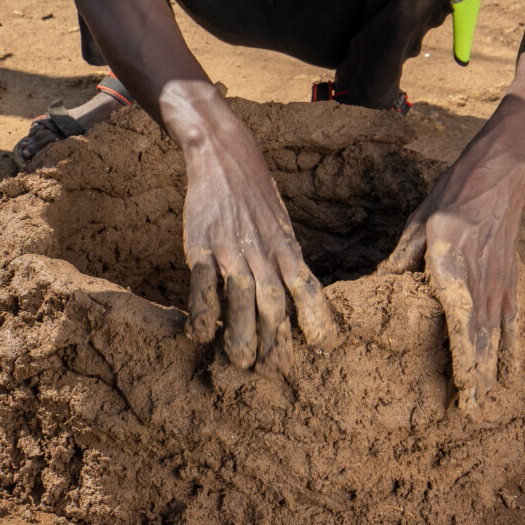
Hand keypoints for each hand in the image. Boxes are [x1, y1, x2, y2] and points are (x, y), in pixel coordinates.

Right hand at [161, 82, 339, 370]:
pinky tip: (200, 334)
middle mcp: (263, 251)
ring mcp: (231, 248)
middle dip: (274, 341)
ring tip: (240, 363)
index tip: (324, 345)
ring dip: (241, 335)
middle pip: (274, 304)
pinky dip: (203, 311)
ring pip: (241, 298)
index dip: (317, 318)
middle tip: (270, 371)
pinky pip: (203, 283)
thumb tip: (297, 296)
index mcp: (287, 246)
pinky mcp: (201, 244)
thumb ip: (286, 259)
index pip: (308, 288)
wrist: (223, 153)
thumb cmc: (256, 193)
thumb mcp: (281, 223)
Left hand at [383, 156, 524, 409]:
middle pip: (481, 341)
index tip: (461, 393)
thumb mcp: (418, 224)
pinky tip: (514, 373)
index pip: (460, 327)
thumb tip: (378, 289)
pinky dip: (515, 349)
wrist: (497, 177)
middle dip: (475, 380)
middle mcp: (481, 285)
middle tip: (470, 415)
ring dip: (493, 372)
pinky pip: (514, 322)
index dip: (462, 363)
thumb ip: (400, 261)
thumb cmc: (452, 197)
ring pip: (498, 338)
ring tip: (487, 404)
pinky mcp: (509, 282)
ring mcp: (499, 286)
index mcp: (454, 271)